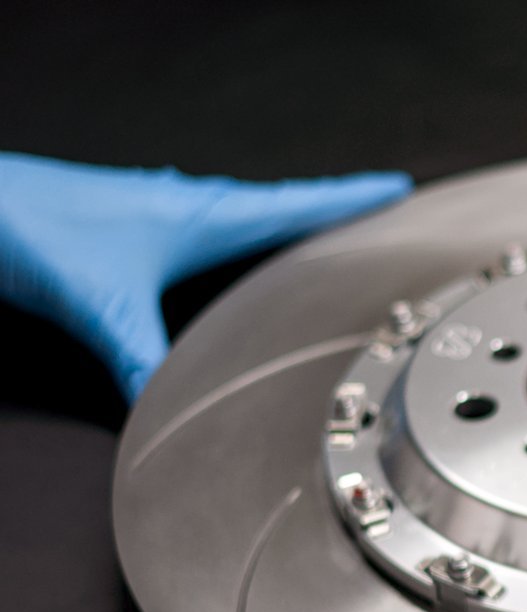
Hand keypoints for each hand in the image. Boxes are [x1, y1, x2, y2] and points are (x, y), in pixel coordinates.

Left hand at [0, 152, 410, 399]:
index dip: (348, 199)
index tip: (394, 190)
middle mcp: (184, 208)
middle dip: (324, 215)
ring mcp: (156, 214)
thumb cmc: (30, 224)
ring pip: (236, 223)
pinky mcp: (128, 228)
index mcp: (200, 214)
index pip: (292, 205)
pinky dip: (228, 247)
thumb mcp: (101, 305)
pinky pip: (201, 236)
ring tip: (308, 244)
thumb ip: (142, 360)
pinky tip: (220, 270)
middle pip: (274, 211)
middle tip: (367, 216)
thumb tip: (167, 409)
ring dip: (275, 230)